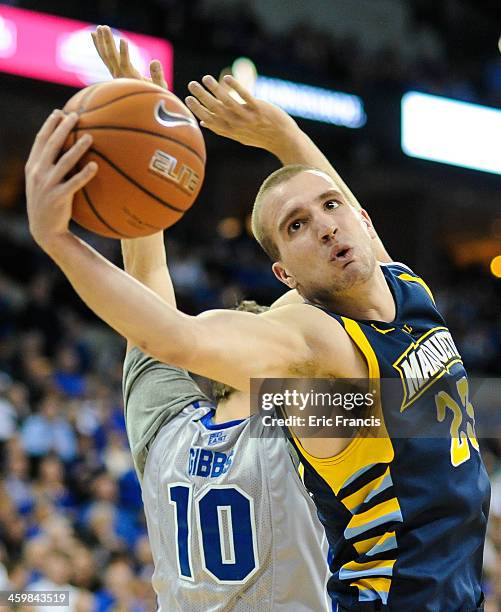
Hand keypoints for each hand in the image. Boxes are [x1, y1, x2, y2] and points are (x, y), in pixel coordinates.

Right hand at [25, 111, 96, 249]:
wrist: (45, 230)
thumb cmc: (48, 203)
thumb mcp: (42, 183)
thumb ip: (50, 166)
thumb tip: (68, 149)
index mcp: (33, 167)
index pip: (40, 141)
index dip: (49, 125)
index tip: (59, 112)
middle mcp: (38, 173)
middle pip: (51, 146)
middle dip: (63, 128)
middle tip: (75, 116)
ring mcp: (48, 185)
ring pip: (64, 162)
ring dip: (77, 148)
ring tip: (90, 136)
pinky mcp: (59, 198)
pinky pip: (74, 183)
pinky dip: (84, 174)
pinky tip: (95, 166)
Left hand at [92, 24, 167, 88]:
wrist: (143, 104)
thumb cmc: (155, 95)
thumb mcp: (159, 87)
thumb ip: (157, 75)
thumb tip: (155, 61)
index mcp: (131, 79)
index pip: (125, 65)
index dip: (124, 53)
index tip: (123, 40)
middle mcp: (120, 76)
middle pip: (111, 57)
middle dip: (108, 42)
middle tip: (104, 28)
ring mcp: (115, 73)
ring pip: (106, 56)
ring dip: (102, 41)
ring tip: (100, 27)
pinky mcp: (113, 70)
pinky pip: (104, 57)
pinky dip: (99, 46)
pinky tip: (94, 35)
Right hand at [185, 74, 297, 153]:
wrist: (283, 139)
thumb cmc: (261, 136)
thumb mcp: (240, 136)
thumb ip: (222, 128)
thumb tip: (203, 123)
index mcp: (231, 132)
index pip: (210, 121)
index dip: (198, 110)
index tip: (187, 99)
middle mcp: (237, 125)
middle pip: (215, 110)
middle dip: (202, 97)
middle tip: (191, 85)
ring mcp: (248, 118)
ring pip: (228, 102)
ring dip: (215, 89)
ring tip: (205, 79)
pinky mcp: (259, 109)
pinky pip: (245, 97)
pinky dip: (235, 88)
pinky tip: (227, 78)